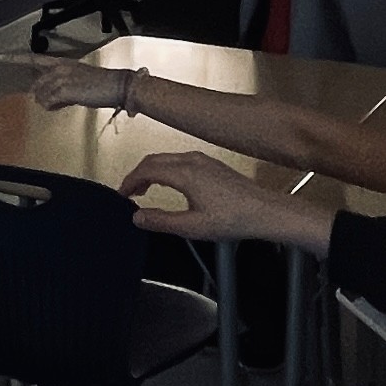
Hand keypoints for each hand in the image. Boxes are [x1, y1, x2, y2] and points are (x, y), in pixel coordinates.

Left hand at [31, 62, 133, 112]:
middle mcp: (60, 68)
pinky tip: (60, 106)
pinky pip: (48, 101)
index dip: (15, 58)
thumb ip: (63, 85)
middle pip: (37, 82)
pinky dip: (52, 106)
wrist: (118, 86)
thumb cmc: (102, 84)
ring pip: (42, 93)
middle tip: (50, 101)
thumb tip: (52, 97)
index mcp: (63, 62)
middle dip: (39, 94)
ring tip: (62, 103)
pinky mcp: (65, 90)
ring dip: (48, 101)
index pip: (34, 59)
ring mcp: (62, 78)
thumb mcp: (80, 79)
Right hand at [119, 151, 307, 243]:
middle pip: (154, 160)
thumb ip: (161, 221)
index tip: (121, 195)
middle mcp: (193, 160)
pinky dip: (166, 169)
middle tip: (128, 193)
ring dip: (151, 171)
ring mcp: (204, 160)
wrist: (265, 211)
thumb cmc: (234, 219)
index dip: (130, 181)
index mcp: (185, 173)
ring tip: (144, 190)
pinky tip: (168, 185)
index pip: (146, 169)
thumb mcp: (192, 226)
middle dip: (137, 175)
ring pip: (167, 158)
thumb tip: (137, 217)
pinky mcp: (212, 164)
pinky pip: (180, 160)